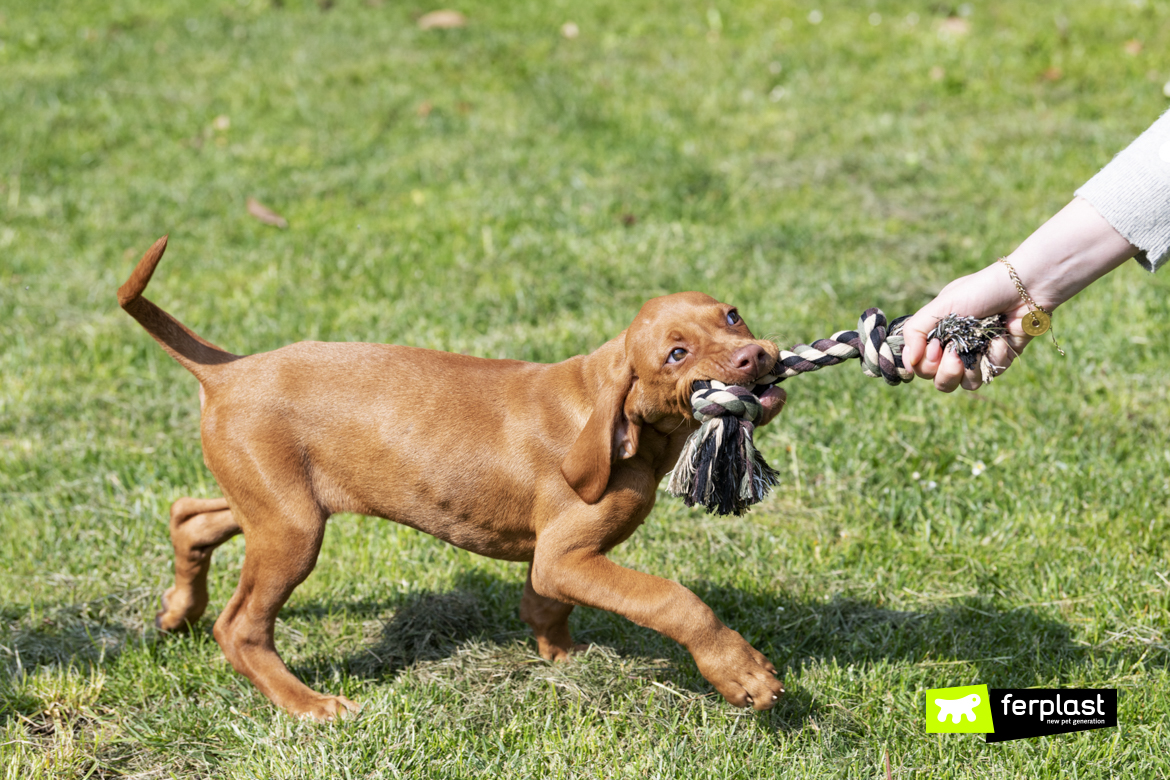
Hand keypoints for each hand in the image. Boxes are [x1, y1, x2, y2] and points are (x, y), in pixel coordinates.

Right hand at [901, 263, 1034, 391]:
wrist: (1023, 288)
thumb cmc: (980, 291)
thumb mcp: (940, 306)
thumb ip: (915, 331)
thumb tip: (908, 362)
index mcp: (937, 334)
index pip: (919, 365)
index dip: (923, 364)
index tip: (934, 348)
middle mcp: (954, 348)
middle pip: (938, 381)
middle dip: (945, 371)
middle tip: (953, 353)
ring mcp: (977, 356)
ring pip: (964, 384)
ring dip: (969, 369)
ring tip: (978, 347)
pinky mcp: (999, 360)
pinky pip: (990, 375)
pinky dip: (994, 357)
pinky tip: (1000, 338)